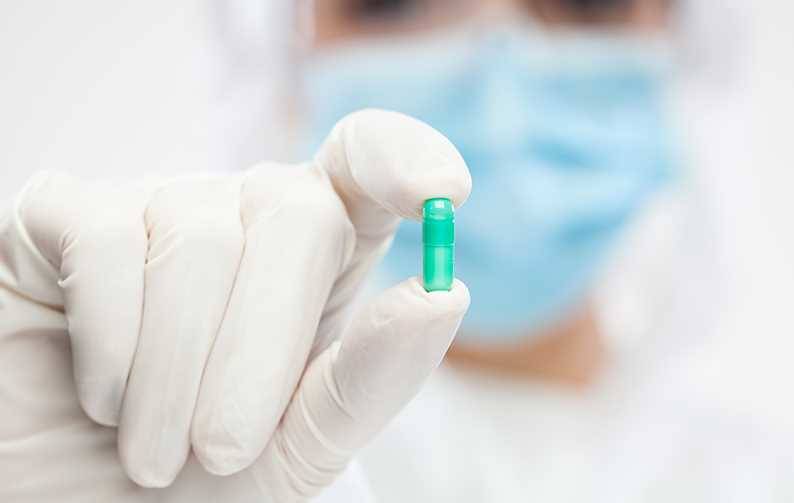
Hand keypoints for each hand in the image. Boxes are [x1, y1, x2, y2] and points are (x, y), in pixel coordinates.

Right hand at [0, 110, 470, 500]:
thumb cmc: (202, 473)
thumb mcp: (302, 442)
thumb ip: (371, 376)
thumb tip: (443, 293)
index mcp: (317, 256)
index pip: (367, 163)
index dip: (405, 159)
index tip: (443, 193)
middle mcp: (244, 215)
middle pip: (295, 212)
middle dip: (263, 346)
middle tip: (224, 450)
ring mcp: (158, 207)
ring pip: (198, 238)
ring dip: (178, 372)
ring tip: (156, 450)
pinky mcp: (68, 216)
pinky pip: (107, 240)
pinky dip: (114, 340)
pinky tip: (107, 395)